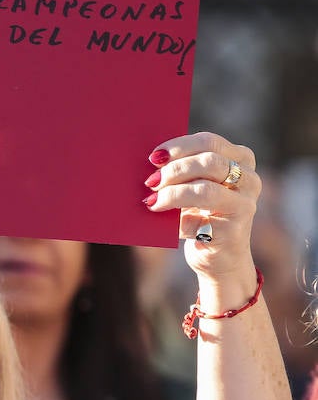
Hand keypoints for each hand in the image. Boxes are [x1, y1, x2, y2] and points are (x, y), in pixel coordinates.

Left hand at [144, 131, 258, 288]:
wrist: (218, 257)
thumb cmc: (199, 214)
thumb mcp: (194, 186)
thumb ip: (182, 170)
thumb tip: (150, 161)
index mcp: (240, 159)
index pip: (209, 142)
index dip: (179, 146)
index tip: (154, 156)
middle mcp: (249, 179)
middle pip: (208, 162)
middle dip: (174, 170)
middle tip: (150, 181)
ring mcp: (245, 205)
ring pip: (205, 190)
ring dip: (172, 194)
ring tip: (151, 201)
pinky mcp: (235, 231)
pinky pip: (198, 221)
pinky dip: (175, 220)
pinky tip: (161, 219)